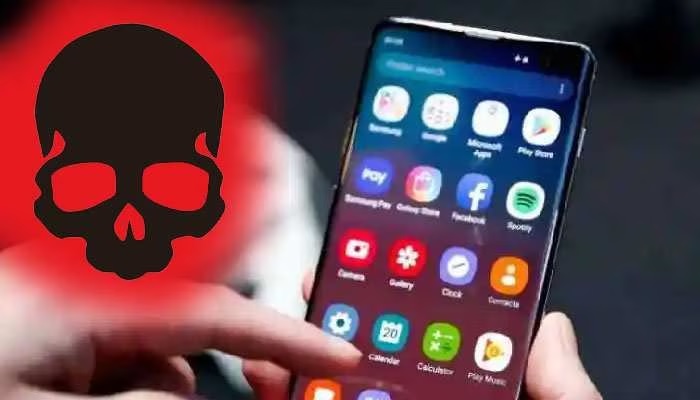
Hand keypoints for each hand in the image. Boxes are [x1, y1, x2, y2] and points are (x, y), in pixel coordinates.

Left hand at [0, 252, 361, 399]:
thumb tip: (191, 397)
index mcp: (94, 293)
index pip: (215, 310)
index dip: (285, 333)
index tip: (337, 355)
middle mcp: (94, 287)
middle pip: (195, 327)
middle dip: (233, 362)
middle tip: (270, 392)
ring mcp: (81, 305)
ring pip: (160, 350)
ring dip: (168, 385)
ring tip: (131, 390)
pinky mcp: (68, 323)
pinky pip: (128, 355)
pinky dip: (137, 383)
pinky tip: (105, 394)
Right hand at [243, 274, 601, 399]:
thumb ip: (563, 394)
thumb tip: (553, 327)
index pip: (448, 352)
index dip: (418, 308)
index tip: (388, 270)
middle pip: (384, 370)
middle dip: (347, 329)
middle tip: (320, 291)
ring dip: (307, 366)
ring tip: (285, 335)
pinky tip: (276, 385)